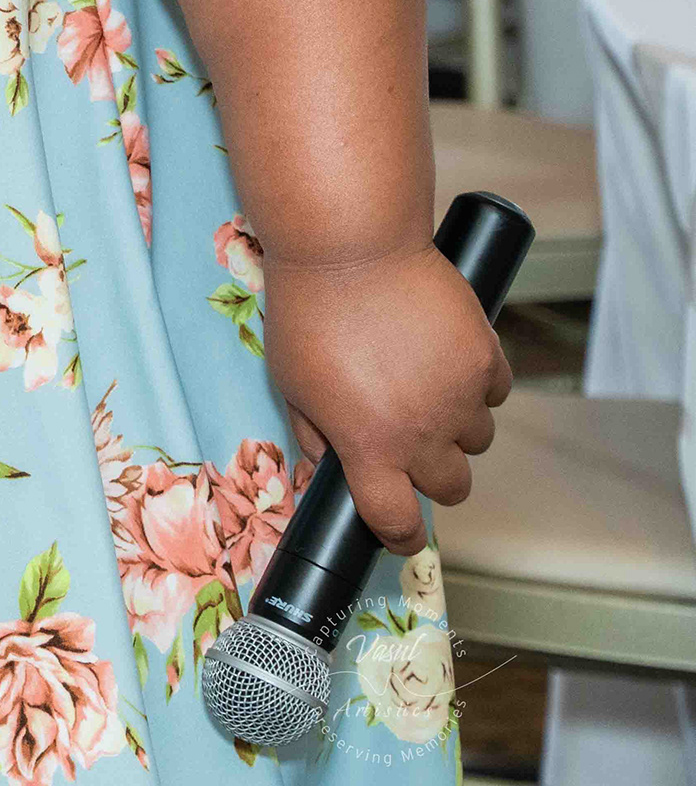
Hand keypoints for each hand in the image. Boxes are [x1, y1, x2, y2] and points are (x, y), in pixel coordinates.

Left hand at [260, 242, 509, 551]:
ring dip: (456, 428)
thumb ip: (315, 435)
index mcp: (370, 446)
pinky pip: (495, 393)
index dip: (398, 536)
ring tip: (424, 389)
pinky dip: (477, 387)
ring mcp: (462, 395)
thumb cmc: (307, 313)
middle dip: (432, 477)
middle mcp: (423, 431)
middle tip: (410, 446)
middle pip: (451, 488)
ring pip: (479, 440)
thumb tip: (330, 470)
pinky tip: (445, 359)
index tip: (398, 534)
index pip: (396, 522)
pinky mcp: (487, 357)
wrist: (349, 248)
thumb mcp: (291, 383)